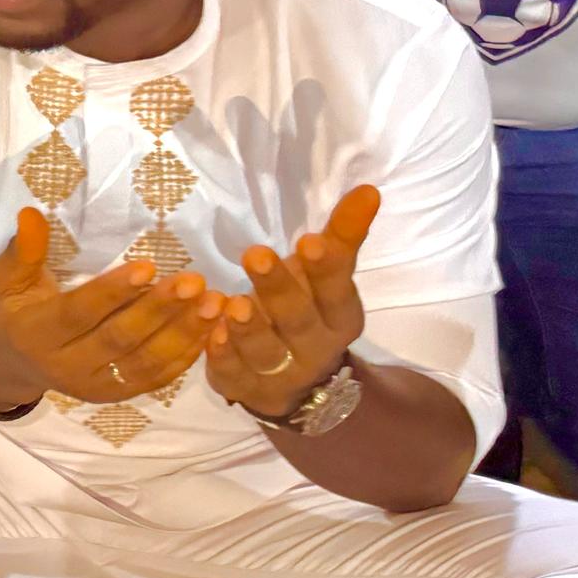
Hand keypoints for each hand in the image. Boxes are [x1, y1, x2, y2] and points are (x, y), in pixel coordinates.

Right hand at [0, 208, 208, 409]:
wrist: (13, 363)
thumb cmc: (15, 309)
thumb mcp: (8, 279)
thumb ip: (24, 251)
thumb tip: (31, 214)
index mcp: (36, 335)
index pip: (79, 314)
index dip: (112, 293)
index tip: (148, 266)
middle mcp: (65, 368)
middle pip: (118, 340)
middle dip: (158, 311)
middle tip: (193, 281)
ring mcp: (94, 386)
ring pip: (144, 362)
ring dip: (182, 333)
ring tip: (213, 302)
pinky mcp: (117, 395)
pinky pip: (157, 378)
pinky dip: (188, 354)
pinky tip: (211, 327)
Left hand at [201, 187, 377, 422]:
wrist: (297, 382)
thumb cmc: (308, 311)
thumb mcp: (325, 278)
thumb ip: (341, 237)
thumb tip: (367, 190)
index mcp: (339, 318)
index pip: (337, 292)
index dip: (325, 270)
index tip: (309, 242)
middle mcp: (314, 348)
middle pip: (297, 319)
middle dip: (278, 288)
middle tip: (255, 255)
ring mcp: (279, 373)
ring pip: (265, 351)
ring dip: (248, 328)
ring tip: (233, 302)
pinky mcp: (244, 386)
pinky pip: (232, 372)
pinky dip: (222, 355)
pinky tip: (210, 334)